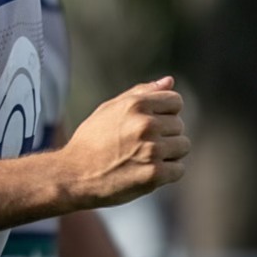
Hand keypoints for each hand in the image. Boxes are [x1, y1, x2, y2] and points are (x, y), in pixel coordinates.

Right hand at [60, 77, 189, 207]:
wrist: (73, 176)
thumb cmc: (91, 141)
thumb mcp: (109, 109)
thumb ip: (141, 93)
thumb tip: (169, 81)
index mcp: (136, 105)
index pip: (175, 101)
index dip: (165, 113)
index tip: (149, 125)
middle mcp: (146, 124)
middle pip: (179, 125)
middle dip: (165, 135)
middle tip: (140, 146)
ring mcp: (151, 150)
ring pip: (183, 146)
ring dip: (168, 154)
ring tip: (144, 158)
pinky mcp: (154, 174)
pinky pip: (179, 169)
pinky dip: (167, 173)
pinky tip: (146, 172)